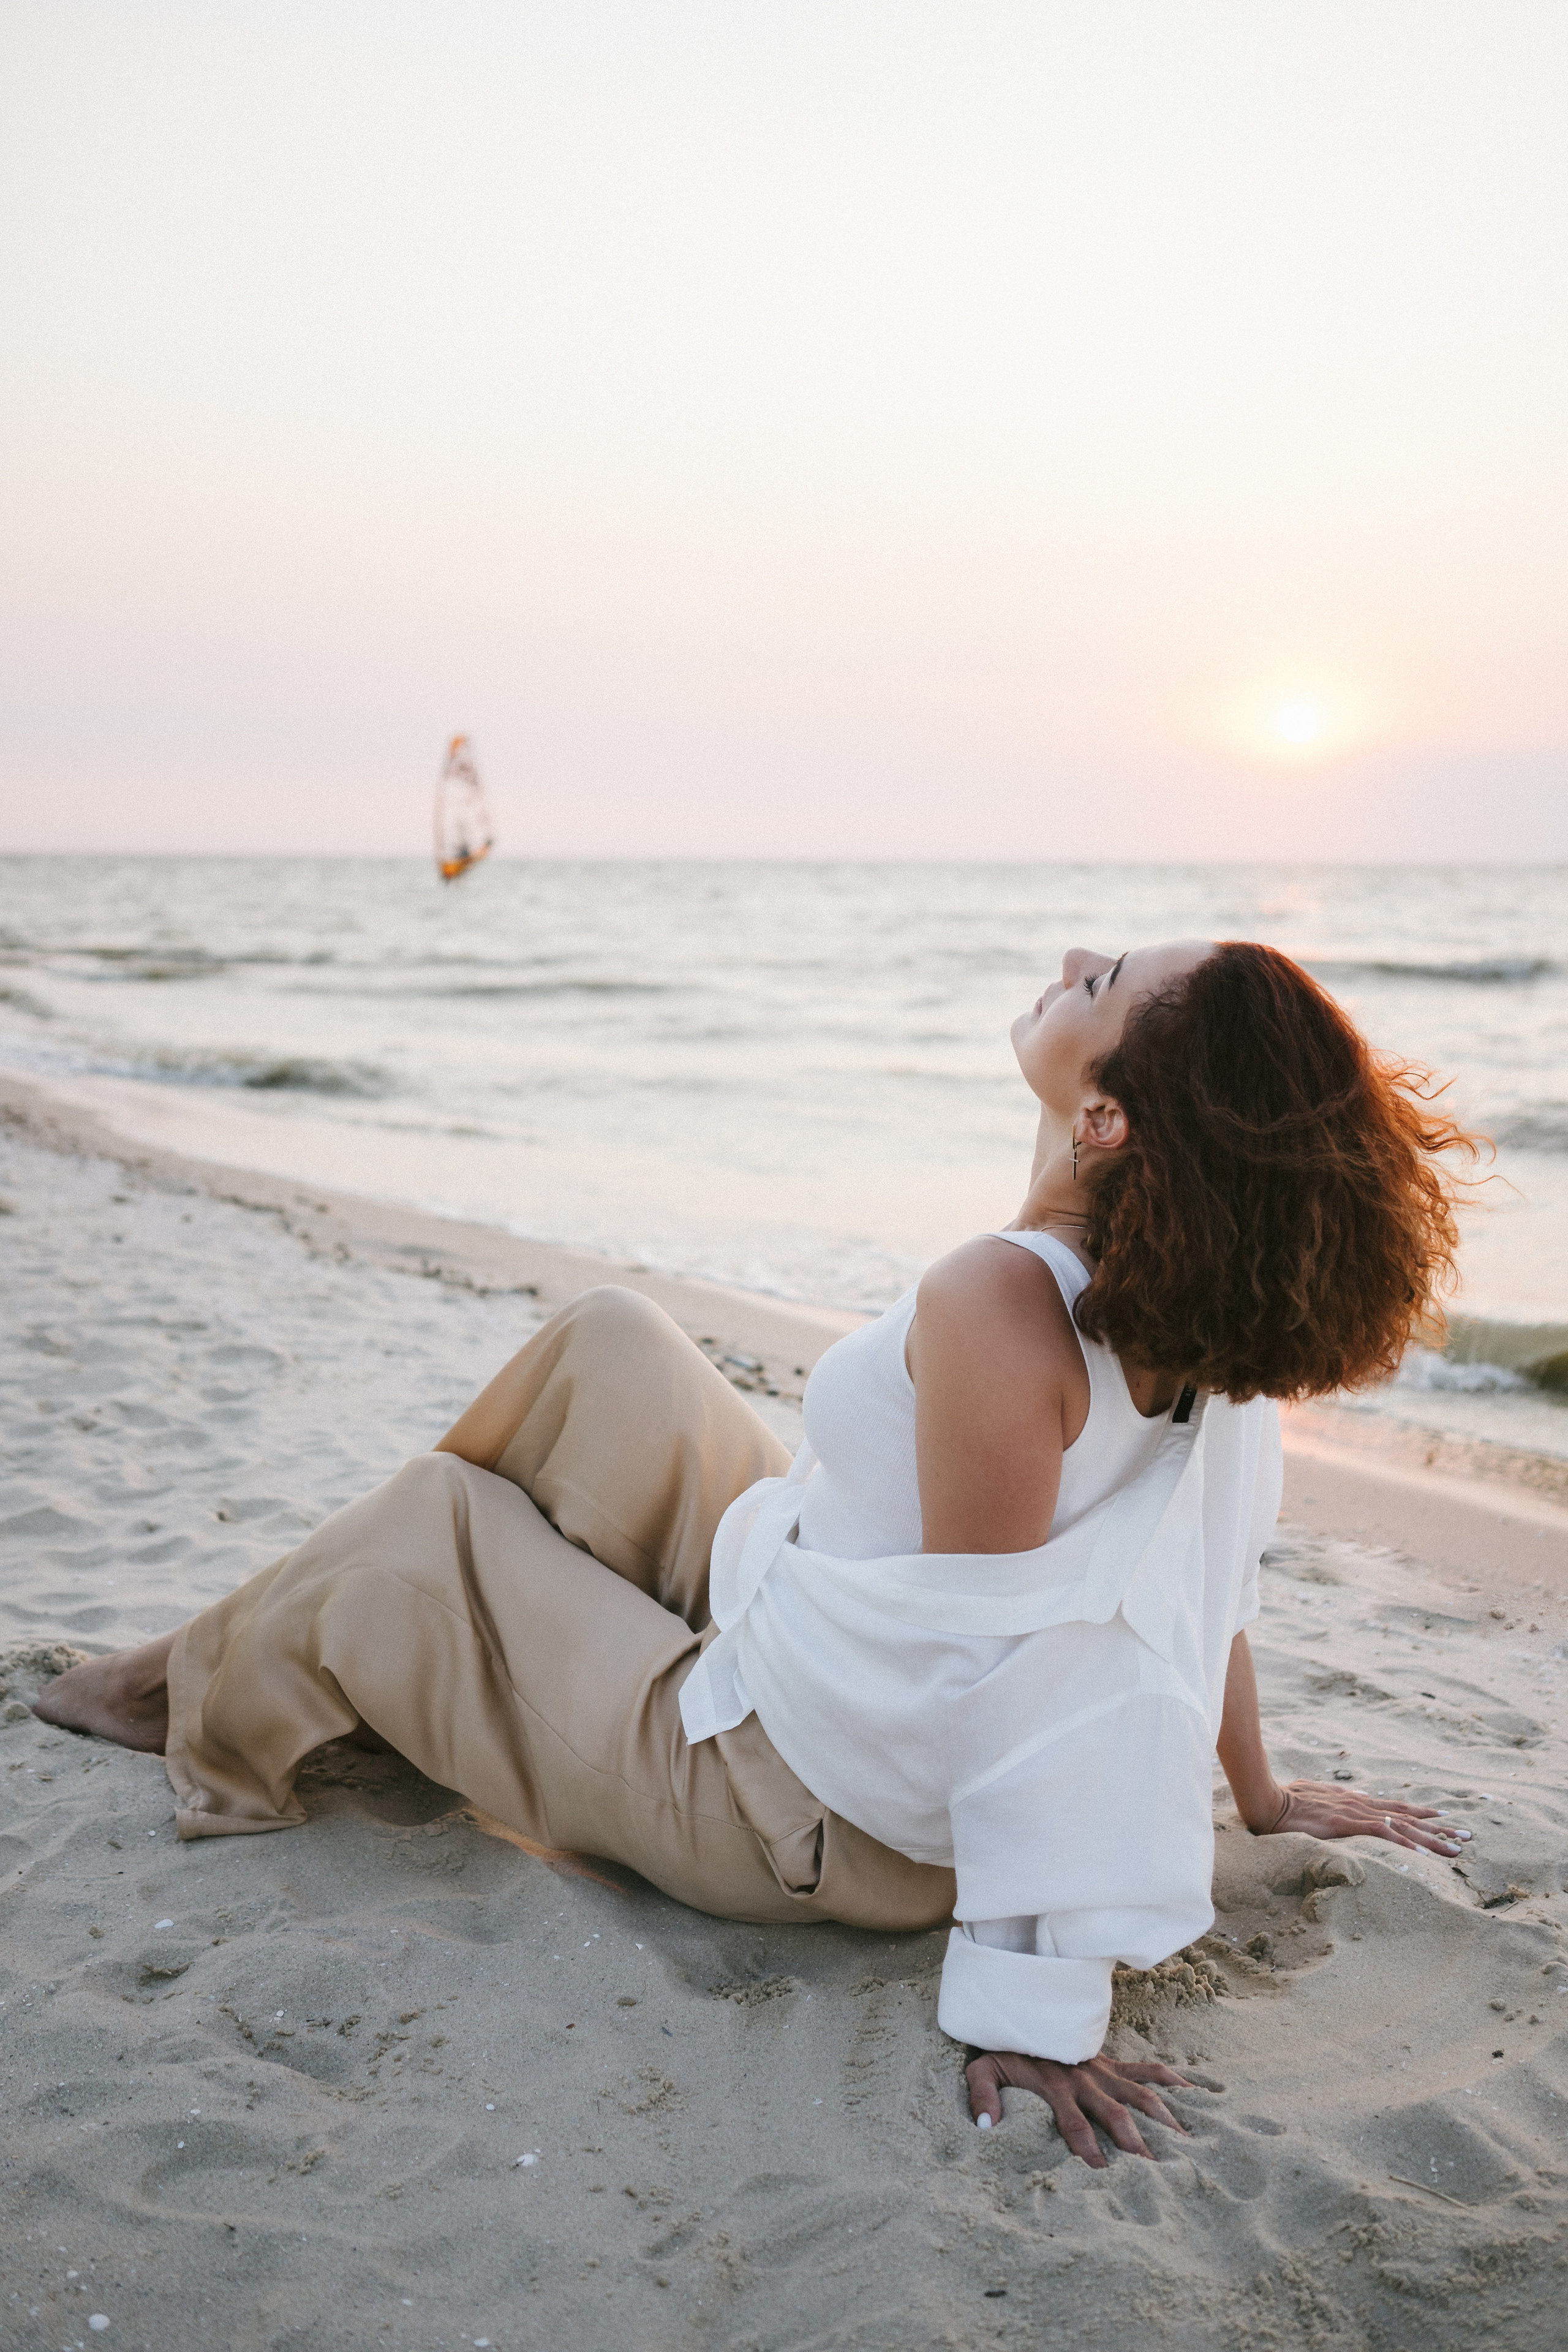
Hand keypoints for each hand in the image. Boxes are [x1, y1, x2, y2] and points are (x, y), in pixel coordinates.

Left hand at [965, 2048, 1190, 2168]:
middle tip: (1156, 2172)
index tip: (1102, 2175)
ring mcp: (1104, 2070)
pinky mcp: (1113, 2062)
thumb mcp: (984, 2066)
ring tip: (1184, 2146)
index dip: (1088, 2149)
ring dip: (1162, 2119)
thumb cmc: (1006, 2046)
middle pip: (1116, 2114)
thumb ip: (982, 2093)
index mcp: (1055, 2087)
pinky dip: (1172, 2081)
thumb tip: (987, 2125)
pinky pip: (1147, 2069)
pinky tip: (1194, 2097)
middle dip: (1136, 2143)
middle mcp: (1085, 2079)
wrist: (1024, 2006)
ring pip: (1140, 2094)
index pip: (1074, 2124)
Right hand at [1251, 1779, 1466, 1856]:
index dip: (1421, 1813)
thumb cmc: (1285, 1801)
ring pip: (1403, 1826)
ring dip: (1432, 1838)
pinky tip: (1423, 1855)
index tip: (1445, 1818)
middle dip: (1439, 1828)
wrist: (1268, 1800)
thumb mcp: (1315, 1798)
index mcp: (1354, 1801)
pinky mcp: (1347, 1823)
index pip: (1395, 1808)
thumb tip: (1354, 1800)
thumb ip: (1336, 1801)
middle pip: (1408, 1817)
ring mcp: (1356, 1813)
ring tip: (1457, 1847)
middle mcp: (1361, 1804)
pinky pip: (1383, 1834)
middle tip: (1467, 1836)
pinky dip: (1405, 1843)